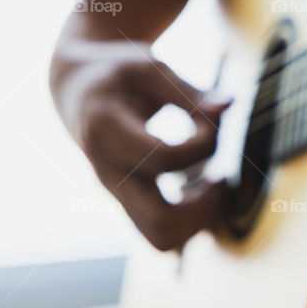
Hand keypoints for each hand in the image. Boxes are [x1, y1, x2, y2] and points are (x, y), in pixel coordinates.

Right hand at [52, 39, 228, 250]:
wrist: (77, 91)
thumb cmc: (117, 74)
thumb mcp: (150, 68)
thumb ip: (190, 92)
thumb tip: (230, 104)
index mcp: (106, 133)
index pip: (162, 159)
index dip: (202, 145)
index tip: (213, 125)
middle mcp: (108, 174)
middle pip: (160, 220)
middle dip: (205, 205)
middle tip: (221, 175)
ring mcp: (117, 194)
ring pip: (161, 238)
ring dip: (201, 219)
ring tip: (215, 184)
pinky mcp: (129, 202)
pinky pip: (161, 234)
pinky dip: (191, 223)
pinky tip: (205, 190)